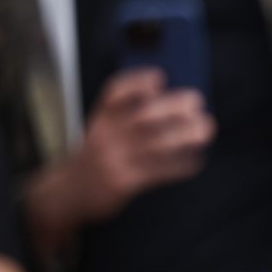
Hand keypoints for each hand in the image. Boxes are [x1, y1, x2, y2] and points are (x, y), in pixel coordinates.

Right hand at [27, 68, 213, 254]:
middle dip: (175, 106)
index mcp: (99, 121)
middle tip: (197, 102)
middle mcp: (105, 137)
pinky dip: (181, 164)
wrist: (66, 194)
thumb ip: (125, 121)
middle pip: (143, 115)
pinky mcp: (122, 183)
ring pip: (157, 143)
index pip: (114, 93)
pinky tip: (196, 160)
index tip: (159, 77)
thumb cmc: (94, 159)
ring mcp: (113, 161)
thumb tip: (175, 110)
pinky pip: (159, 171)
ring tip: (206, 128)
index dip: (137, 82)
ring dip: (186, 134)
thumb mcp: (100, 134)